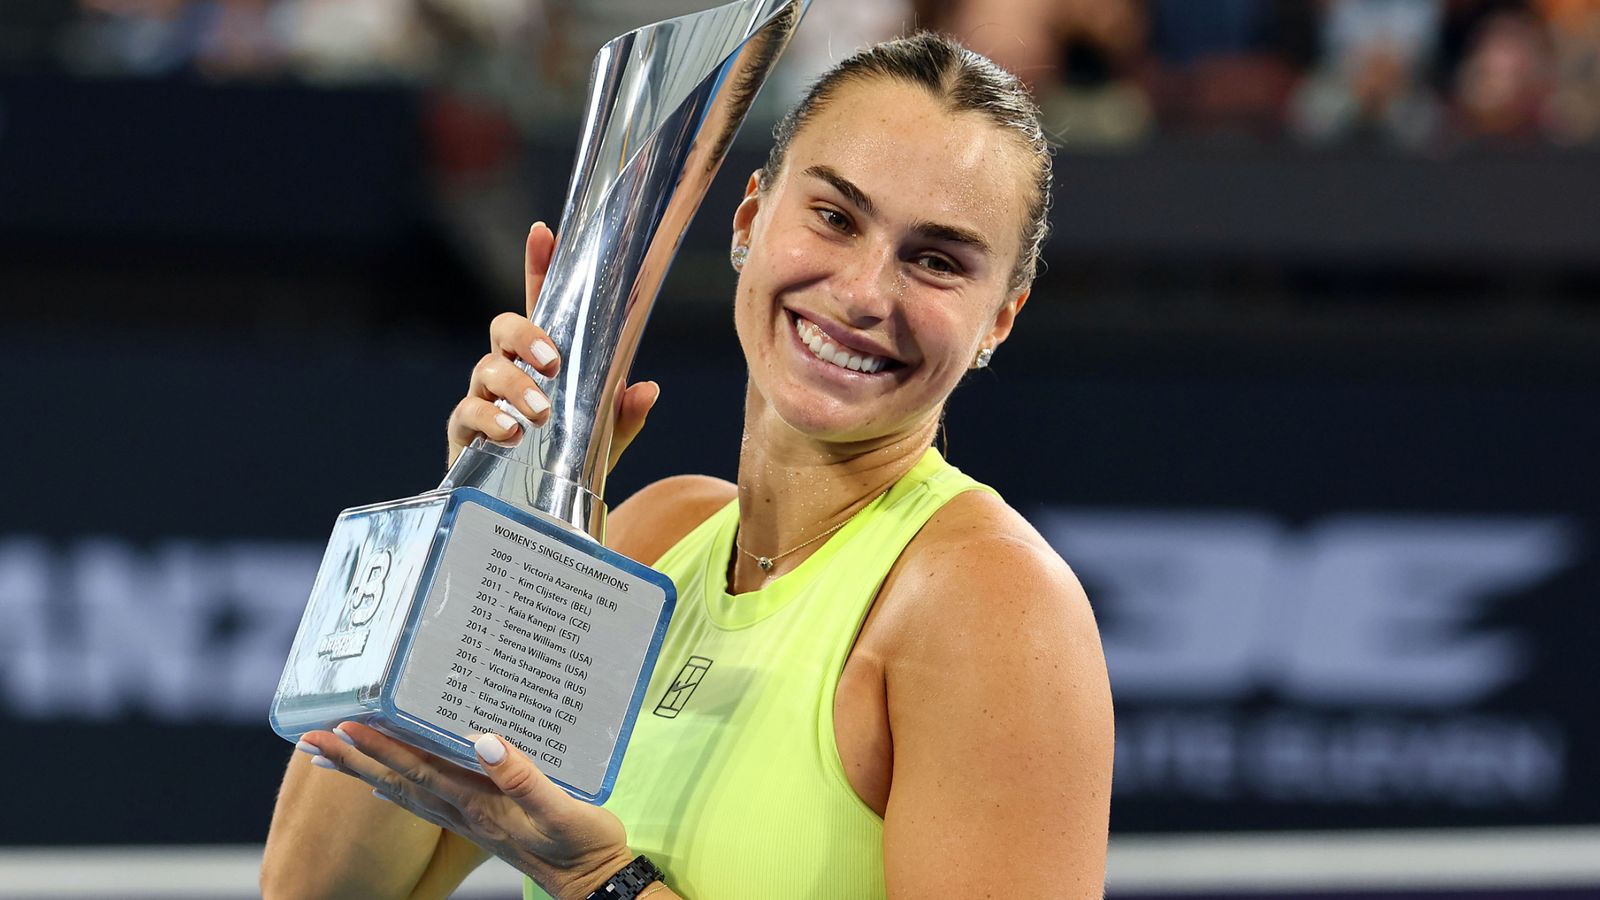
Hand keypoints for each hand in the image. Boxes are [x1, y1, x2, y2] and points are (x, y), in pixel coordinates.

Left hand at [296, 722, 635, 899]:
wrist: (595, 884)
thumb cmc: (583, 846)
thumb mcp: (561, 810)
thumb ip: (524, 778)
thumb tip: (486, 743)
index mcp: (479, 805)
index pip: (418, 771)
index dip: (380, 749)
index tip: (344, 727)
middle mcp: (465, 812)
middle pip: (397, 782)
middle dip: (354, 760)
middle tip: (311, 741)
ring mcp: (470, 820)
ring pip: (405, 792)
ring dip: (367, 772)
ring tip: (333, 756)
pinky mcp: (481, 822)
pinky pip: (427, 802)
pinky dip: (399, 789)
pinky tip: (388, 785)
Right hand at [447, 221, 660, 470]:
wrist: (537, 512)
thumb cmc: (569, 462)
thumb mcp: (608, 439)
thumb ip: (626, 415)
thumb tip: (648, 389)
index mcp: (544, 361)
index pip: (541, 305)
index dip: (539, 267)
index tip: (545, 233)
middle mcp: (510, 370)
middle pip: (503, 327)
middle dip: (525, 334)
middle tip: (553, 361)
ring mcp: (484, 398)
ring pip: (487, 368)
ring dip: (516, 386)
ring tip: (541, 413)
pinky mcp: (465, 431)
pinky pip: (468, 412)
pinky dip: (490, 418)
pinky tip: (512, 432)